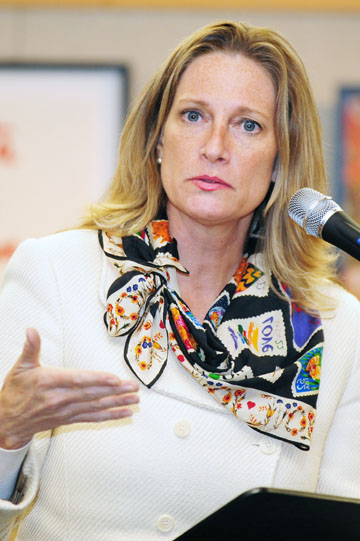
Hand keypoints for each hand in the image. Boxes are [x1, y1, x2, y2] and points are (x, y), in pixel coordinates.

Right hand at [0, 329, 139, 449]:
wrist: (8, 421)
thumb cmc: (16, 391)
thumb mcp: (21, 367)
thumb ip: (30, 348)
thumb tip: (31, 330)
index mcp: (49, 382)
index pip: (78, 380)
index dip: (98, 380)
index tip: (115, 379)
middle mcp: (59, 398)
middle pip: (91, 394)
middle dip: (115, 391)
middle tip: (133, 387)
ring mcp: (65, 411)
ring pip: (95, 407)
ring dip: (117, 403)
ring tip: (135, 400)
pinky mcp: (68, 419)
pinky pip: (92, 418)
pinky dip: (110, 416)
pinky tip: (124, 413)